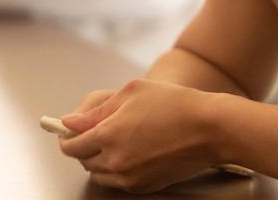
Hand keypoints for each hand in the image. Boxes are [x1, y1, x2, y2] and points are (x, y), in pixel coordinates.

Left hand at [58, 79, 220, 192]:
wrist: (210, 128)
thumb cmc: (176, 104)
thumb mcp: (133, 91)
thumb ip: (97, 108)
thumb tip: (71, 122)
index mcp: (108, 133)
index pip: (71, 144)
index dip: (67, 137)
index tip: (69, 132)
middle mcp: (114, 159)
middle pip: (83, 160)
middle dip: (85, 147)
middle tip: (97, 134)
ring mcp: (128, 176)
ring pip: (97, 173)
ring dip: (99, 160)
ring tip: (118, 143)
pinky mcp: (142, 186)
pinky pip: (116, 182)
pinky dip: (117, 170)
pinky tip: (132, 153)